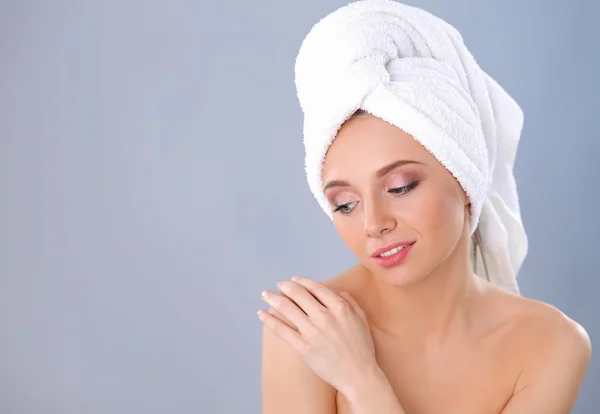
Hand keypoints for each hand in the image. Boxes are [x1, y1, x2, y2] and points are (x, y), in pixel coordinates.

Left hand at [258, 276, 377, 396]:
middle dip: (284, 286)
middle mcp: (324, 316)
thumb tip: (336, 291)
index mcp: (339, 307)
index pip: (315, 287)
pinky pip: (281, 330)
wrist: (358, 375)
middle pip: (298, 294)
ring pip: (286, 308)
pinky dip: (269, 320)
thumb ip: (349, 301)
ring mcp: (312, 332)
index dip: (301, 281)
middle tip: (278, 285)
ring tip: (265, 294)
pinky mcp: (303, 347)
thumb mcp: (361, 318)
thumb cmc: (361, 348)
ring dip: (273, 299)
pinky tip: (262, 314)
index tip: (293, 279)